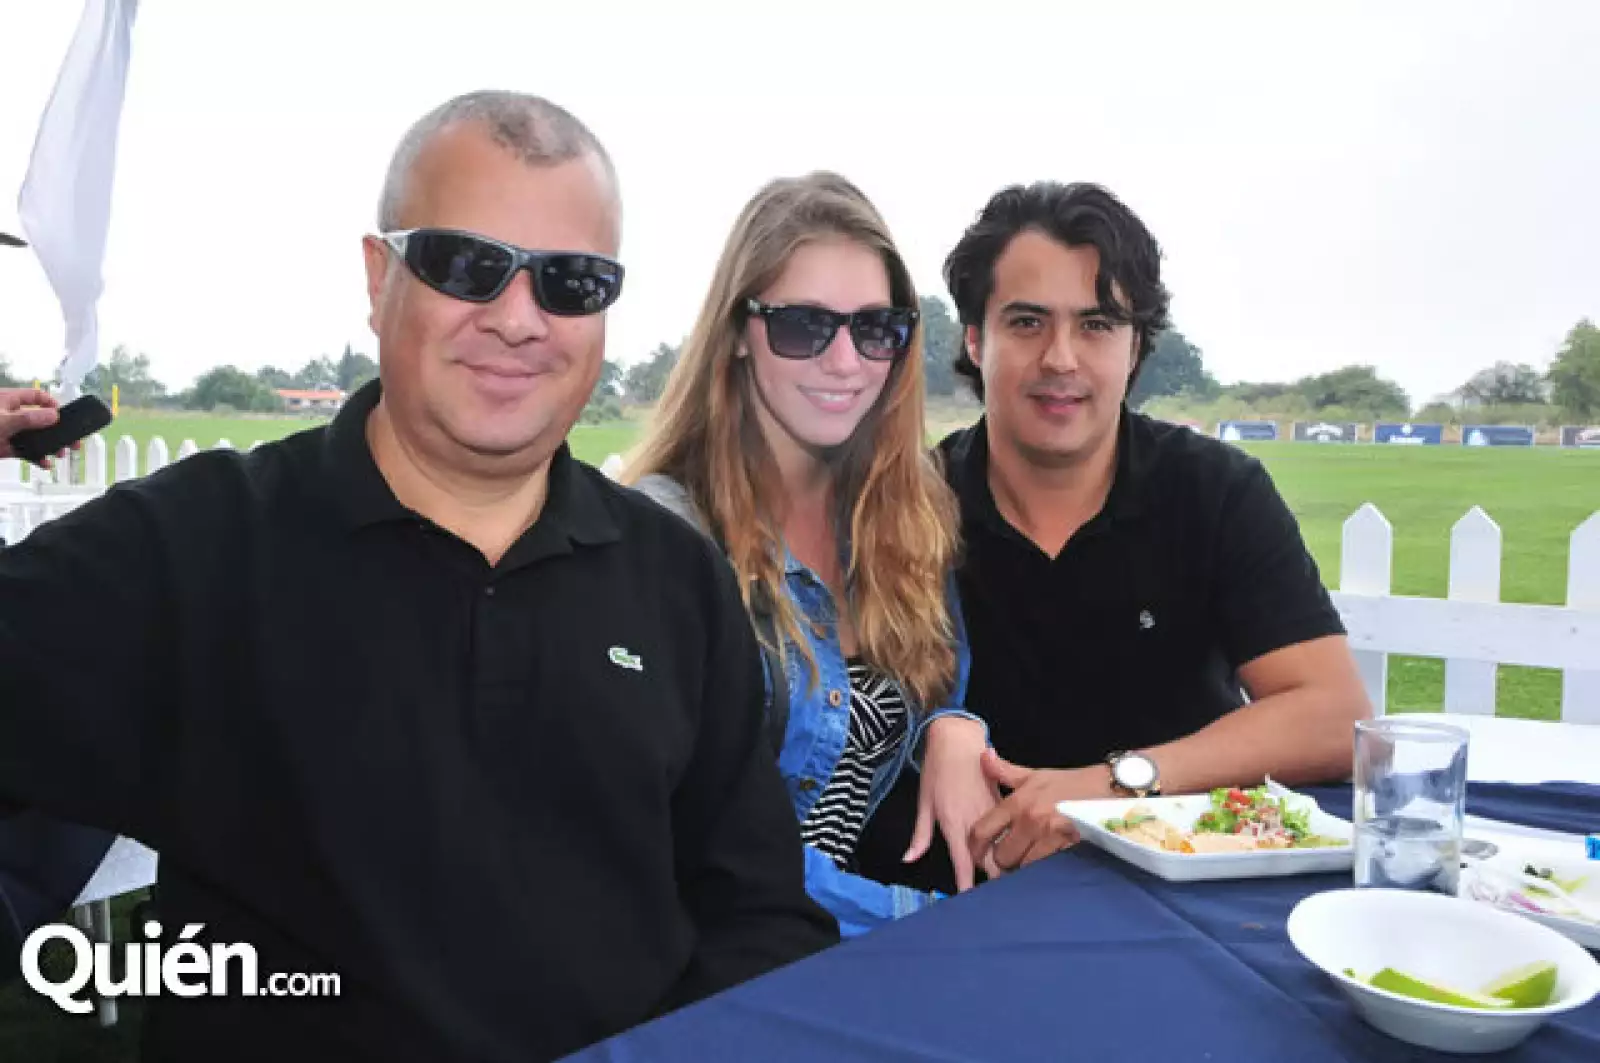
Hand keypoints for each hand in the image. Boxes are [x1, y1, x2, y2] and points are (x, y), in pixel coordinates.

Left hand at [0, 388, 63, 465]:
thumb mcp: (4, 419)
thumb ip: (28, 418)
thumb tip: (53, 415)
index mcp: (9, 400)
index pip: (36, 396)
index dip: (51, 403)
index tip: (62, 414)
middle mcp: (12, 415)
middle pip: (41, 419)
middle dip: (57, 430)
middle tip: (70, 439)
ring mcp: (11, 432)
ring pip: (36, 438)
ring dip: (50, 446)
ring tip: (59, 453)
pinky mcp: (9, 447)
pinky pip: (27, 452)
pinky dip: (37, 458)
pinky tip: (44, 462)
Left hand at [903, 716, 998, 890]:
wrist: (958, 739)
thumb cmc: (937, 769)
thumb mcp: (924, 803)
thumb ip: (920, 835)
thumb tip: (908, 860)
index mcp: (954, 824)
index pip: (964, 864)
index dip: (968, 887)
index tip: (970, 904)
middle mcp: (977, 823)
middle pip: (993, 862)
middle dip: (995, 881)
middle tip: (994, 899)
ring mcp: (994, 813)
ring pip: (1006, 848)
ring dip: (1007, 865)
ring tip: (1009, 882)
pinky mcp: (1004, 804)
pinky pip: (1011, 831)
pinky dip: (1014, 845)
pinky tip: (1017, 854)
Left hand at [968, 750, 1097, 874]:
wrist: (1109, 788)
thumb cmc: (1070, 783)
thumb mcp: (1035, 775)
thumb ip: (1005, 771)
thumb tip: (984, 756)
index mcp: (1018, 802)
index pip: (983, 830)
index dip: (975, 847)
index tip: (977, 854)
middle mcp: (1031, 820)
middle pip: (1002, 857)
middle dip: (1004, 860)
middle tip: (1012, 855)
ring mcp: (1051, 837)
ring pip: (1025, 867)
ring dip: (1026, 866)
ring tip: (1032, 858)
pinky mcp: (1070, 849)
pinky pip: (1048, 869)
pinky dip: (1045, 869)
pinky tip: (1049, 861)